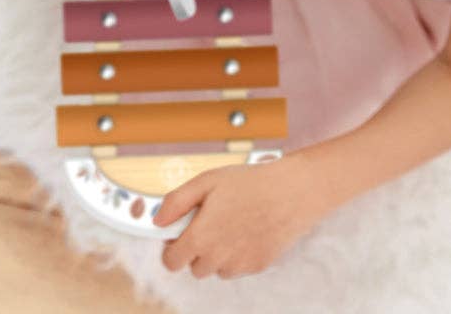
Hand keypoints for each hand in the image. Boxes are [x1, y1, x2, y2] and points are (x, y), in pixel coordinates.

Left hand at [156, 155, 327, 279]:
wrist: (293, 190)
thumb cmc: (251, 182)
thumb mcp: (208, 181)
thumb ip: (176, 202)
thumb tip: (157, 220)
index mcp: (200, 237)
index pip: (171, 262)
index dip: (172, 246)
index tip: (180, 232)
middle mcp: (217, 257)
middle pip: (194, 267)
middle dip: (197, 248)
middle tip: (211, 221)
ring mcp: (238, 265)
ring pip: (216, 268)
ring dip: (218, 253)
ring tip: (234, 222)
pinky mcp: (257, 266)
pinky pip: (238, 267)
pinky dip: (239, 253)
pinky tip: (250, 228)